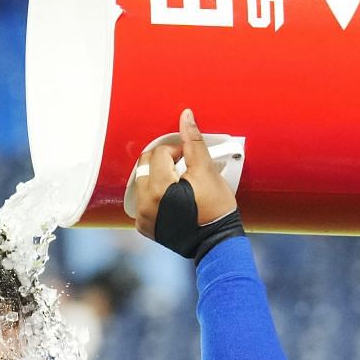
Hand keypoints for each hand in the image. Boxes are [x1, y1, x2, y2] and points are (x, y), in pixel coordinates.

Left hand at [129, 108, 238, 243]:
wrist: (217, 242)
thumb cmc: (216, 211)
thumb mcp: (207, 171)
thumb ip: (193, 142)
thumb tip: (186, 117)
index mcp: (158, 189)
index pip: (160, 153)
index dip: (177, 151)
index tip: (190, 160)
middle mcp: (145, 204)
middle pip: (145, 165)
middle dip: (163, 161)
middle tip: (183, 168)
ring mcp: (144, 218)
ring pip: (142, 182)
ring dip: (157, 176)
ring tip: (178, 183)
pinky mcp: (146, 227)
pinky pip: (142, 201)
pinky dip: (153, 195)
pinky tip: (171, 198)